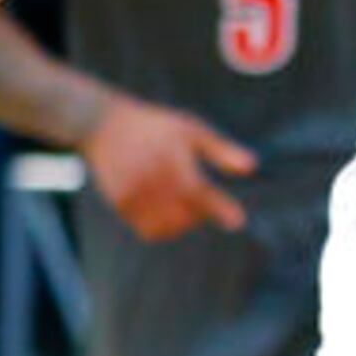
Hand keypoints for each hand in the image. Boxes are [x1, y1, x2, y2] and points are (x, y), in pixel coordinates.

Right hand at [84, 96, 253, 240]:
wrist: (102, 125)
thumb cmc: (154, 126)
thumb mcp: (190, 130)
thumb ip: (220, 150)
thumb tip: (253, 167)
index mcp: (174, 163)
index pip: (202, 194)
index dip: (221, 209)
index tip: (238, 221)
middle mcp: (153, 182)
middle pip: (187, 217)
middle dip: (199, 212)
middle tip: (197, 194)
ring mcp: (135, 195)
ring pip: (168, 228)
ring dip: (181, 223)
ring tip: (179, 202)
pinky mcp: (121, 204)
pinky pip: (149, 230)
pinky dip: (161, 227)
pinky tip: (163, 208)